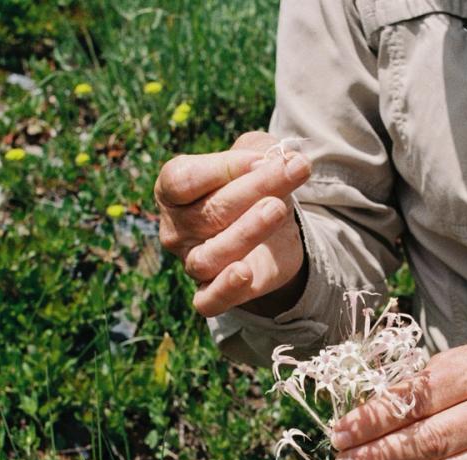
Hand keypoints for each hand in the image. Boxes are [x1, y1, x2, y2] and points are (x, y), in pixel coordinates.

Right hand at [155, 131, 310, 316]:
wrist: (272, 231)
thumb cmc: (253, 185)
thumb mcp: (257, 156)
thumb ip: (260, 150)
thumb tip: (276, 159)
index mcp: (172, 192)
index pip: (183, 180)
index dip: (223, 168)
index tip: (264, 158)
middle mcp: (176, 230)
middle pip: (208, 213)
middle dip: (254, 189)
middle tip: (294, 171)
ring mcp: (192, 263)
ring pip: (211, 255)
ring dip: (247, 231)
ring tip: (277, 208)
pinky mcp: (213, 293)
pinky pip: (208, 300)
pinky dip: (225, 289)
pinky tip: (244, 272)